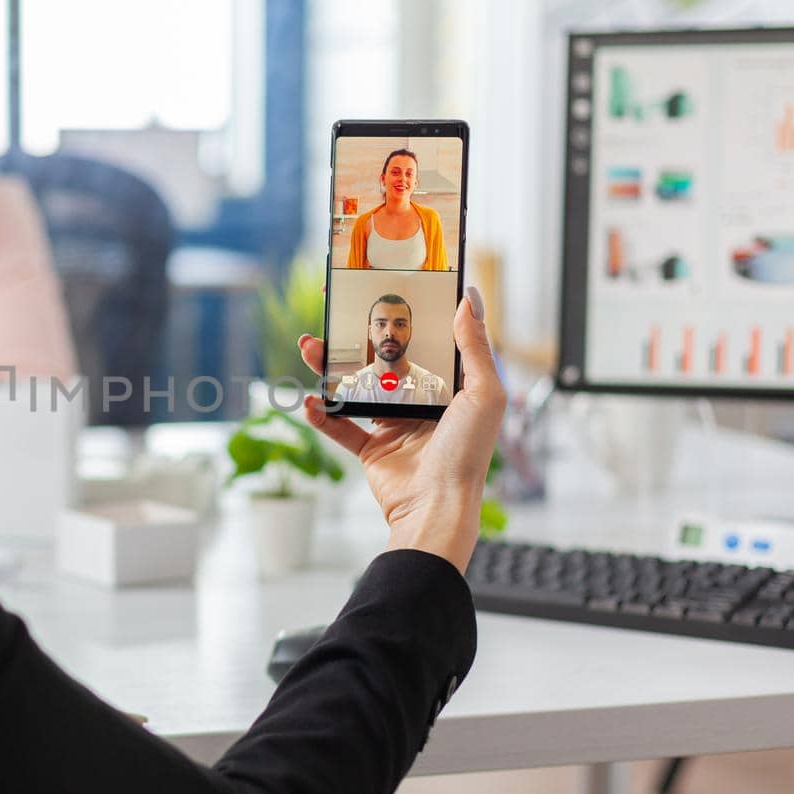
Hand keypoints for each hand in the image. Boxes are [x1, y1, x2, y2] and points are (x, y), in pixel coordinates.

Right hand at [298, 287, 505, 572]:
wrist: (437, 507)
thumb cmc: (468, 454)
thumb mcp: (484, 392)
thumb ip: (475, 345)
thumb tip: (469, 297)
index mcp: (448, 385)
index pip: (422, 337)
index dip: (401, 312)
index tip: (380, 286)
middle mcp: (420, 401)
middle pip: (379, 357)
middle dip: (353, 334)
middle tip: (332, 307)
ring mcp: (393, 424)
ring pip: (354, 386)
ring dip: (328, 367)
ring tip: (309, 347)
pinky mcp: (371, 449)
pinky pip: (340, 426)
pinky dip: (322, 414)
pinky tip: (311, 400)